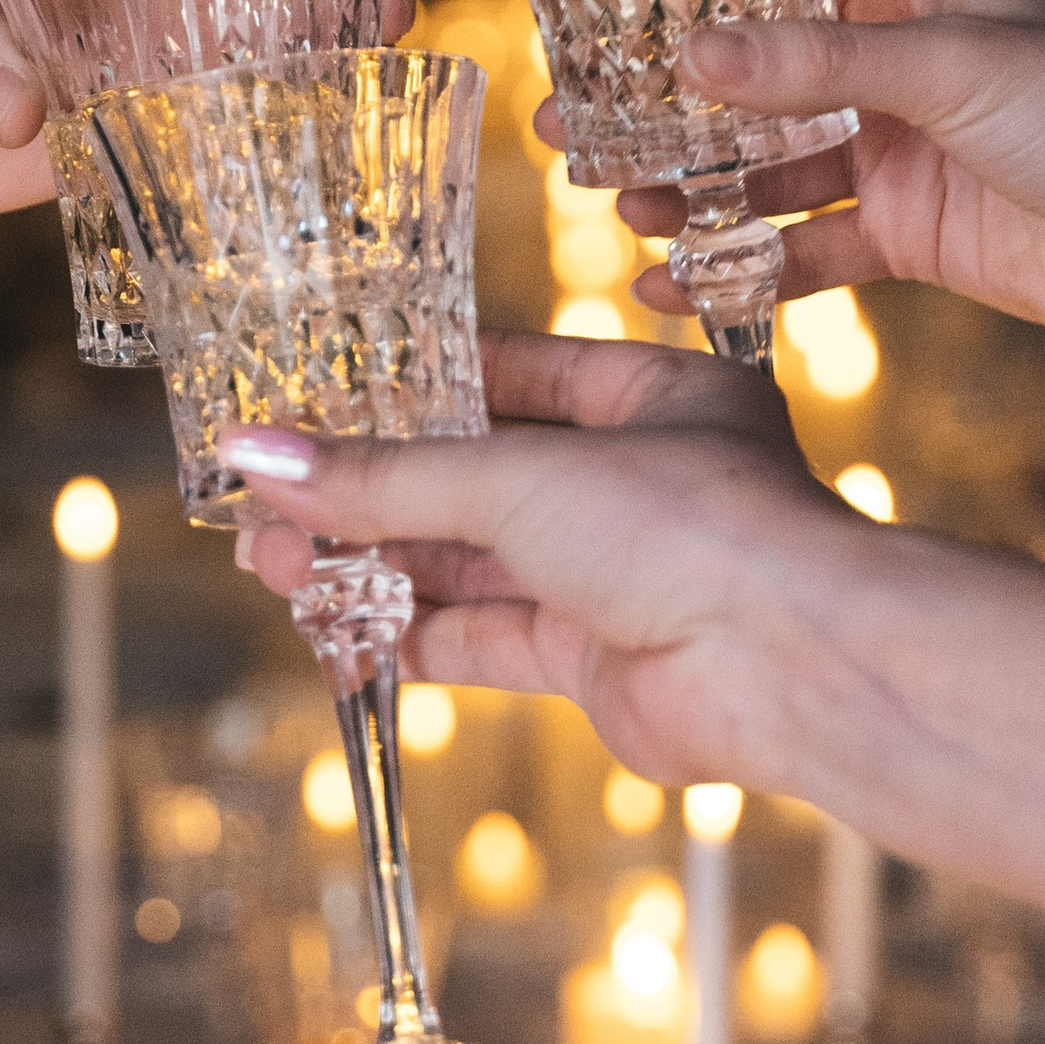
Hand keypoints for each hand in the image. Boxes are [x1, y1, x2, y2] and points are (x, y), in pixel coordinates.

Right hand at [225, 328, 1044, 902]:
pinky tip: (334, 629)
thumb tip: (256, 459)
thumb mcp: (517, 480)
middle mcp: (645, 484)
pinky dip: (411, 635)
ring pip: (475, 564)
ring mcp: (623, 577)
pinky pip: (488, 639)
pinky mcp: (602, 663)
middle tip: (269, 501)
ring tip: (274, 561)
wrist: (788, 668)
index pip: (517, 376)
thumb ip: (384, 478)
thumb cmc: (692, 529)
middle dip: (372, 492)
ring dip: (376, 564)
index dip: (416, 388)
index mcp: (660, 398)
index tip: (324, 398)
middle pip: (480, 480)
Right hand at [611, 0, 1044, 361]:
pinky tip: (675, 285)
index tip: (593, 33)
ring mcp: (896, 151)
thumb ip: (817, 61)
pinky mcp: (907, 234)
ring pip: (767, 171)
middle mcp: (894, 62)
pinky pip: (805, 249)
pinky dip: (743, 269)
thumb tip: (693, 49)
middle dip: (663, 116)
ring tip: (614, 212)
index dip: (683, 10)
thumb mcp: (951, 67)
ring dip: (691, 195)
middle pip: (753, 84)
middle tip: (569, 137)